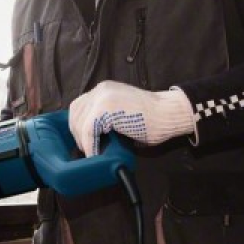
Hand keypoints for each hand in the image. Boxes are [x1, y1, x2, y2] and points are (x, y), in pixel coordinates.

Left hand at [68, 80, 195, 156]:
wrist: (168, 114)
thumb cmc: (152, 119)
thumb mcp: (122, 112)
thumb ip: (106, 117)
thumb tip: (90, 136)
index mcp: (105, 89)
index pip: (79, 106)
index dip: (78, 125)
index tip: (84, 141)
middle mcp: (101, 90)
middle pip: (75, 113)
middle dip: (78, 134)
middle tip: (87, 149)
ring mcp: (102, 97)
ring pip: (79, 123)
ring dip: (84, 141)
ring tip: (93, 152)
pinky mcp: (105, 109)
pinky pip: (88, 130)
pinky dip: (89, 145)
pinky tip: (96, 154)